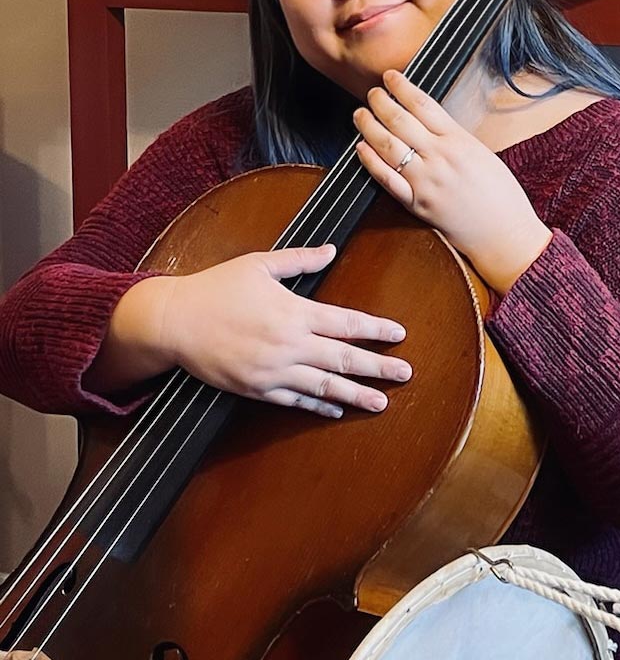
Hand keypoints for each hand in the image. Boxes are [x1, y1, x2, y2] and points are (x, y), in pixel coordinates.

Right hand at [106, 245, 410, 417]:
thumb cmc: (216, 288)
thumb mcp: (259, 264)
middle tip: (406, 374)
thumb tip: (331, 250)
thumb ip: (300, 260)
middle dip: (378, 367)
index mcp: (293, 312)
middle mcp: (288, 344)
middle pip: (343, 359)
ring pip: (323, 386)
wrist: (173, 322)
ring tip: (382, 402)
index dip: (376, 330)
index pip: (346, 323)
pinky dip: (318, 406)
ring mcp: (272, 371)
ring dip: (355, 395)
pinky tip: (336, 409)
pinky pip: (294, 401)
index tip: (400, 335)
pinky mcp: (256, 389)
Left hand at [354, 69, 551, 293]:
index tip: (391, 76)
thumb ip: (455, 138)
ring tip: (360, 115)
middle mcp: (441, 157)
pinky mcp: (418, 204)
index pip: (423, 105)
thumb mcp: (483, 154)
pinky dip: (370, 161)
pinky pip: (387, 179)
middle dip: (381, 102)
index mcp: (460, 141)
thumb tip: (428, 122)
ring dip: (369, 126)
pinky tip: (361, 148)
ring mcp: (427, 181)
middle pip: (401, 121)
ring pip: (388, 146)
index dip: (402, 87)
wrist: (506, 234)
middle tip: (372, 93)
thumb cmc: (502, 196)